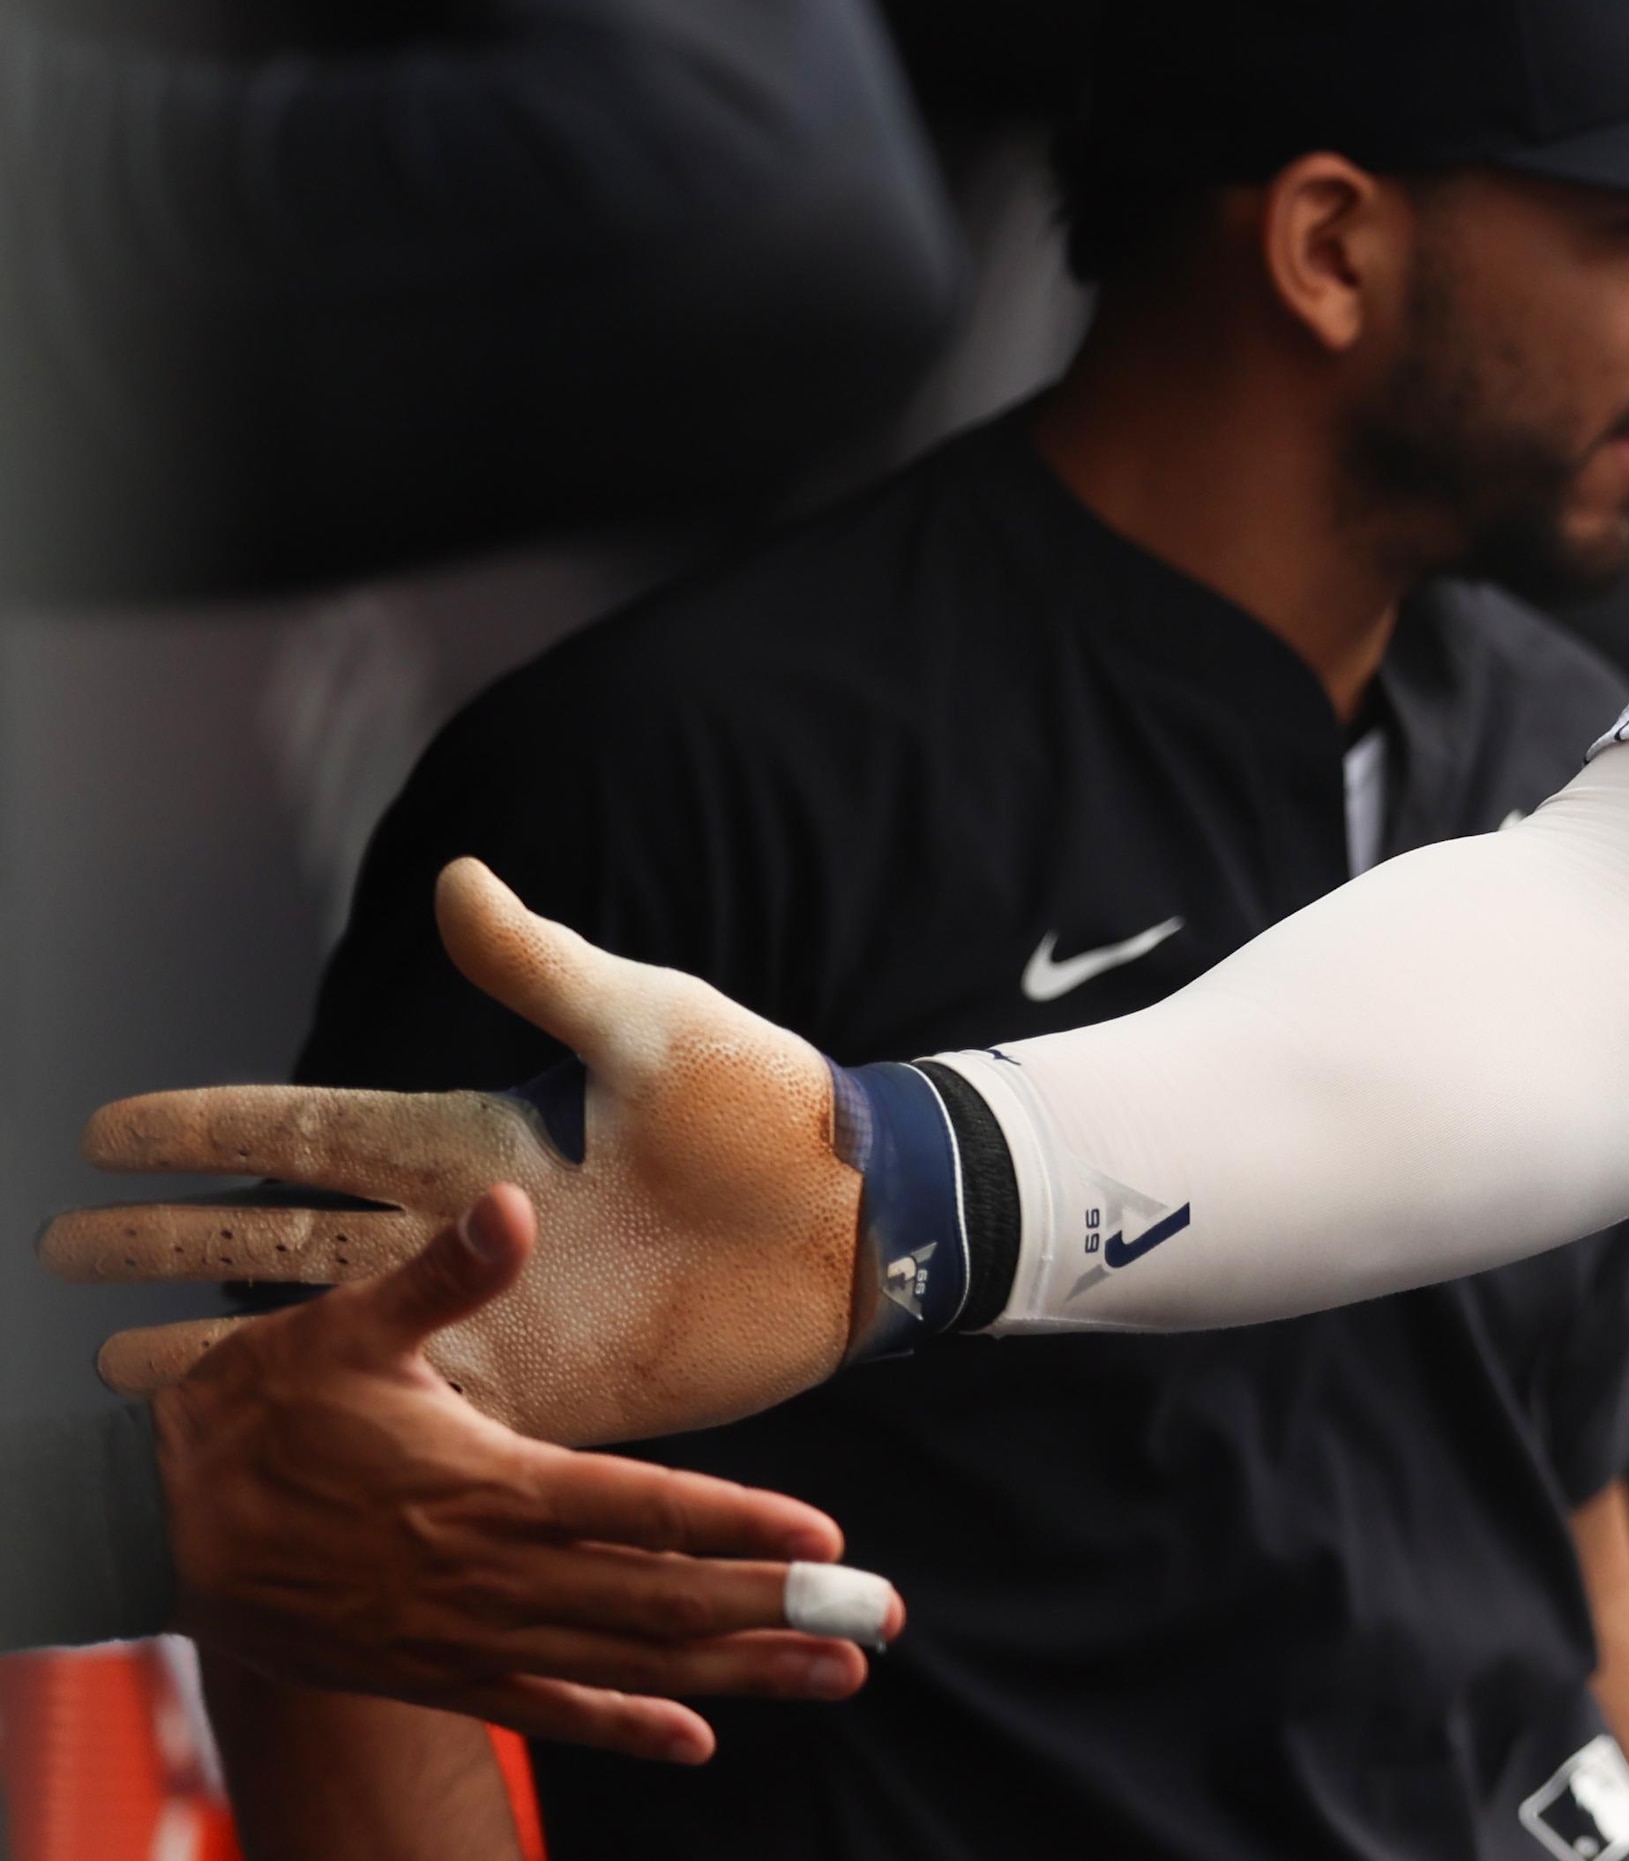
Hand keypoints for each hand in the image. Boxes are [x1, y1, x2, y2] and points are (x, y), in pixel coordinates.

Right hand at [43, 859, 865, 1444]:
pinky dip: (317, 1430)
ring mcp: (492, 1317)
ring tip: (104, 1367)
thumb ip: (540, 967)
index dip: (210, 1132)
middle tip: (61, 1247)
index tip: (107, 1131)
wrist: (859, 1221)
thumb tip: (453, 876)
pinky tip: (245, 1443)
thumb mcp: (647, 1023)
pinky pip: (400, 1415)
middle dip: (169, 1240)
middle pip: (279, 1235)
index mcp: (482, 1139)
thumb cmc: (768, 1110)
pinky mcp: (537, 1389)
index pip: (309, 1132)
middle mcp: (464, 1233)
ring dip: (212, 1345)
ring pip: (317, 1334)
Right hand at [157, 1183, 897, 1761]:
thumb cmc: (258, 1414)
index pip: (645, 1512)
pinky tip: (698, 1736)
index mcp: (491, 1485)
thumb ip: (444, 1276)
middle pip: (662, 1601)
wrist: (151, 1524)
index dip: (740, 1526)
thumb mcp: (346, 1329)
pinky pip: (545, 1712)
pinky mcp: (433, 1673)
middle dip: (777, 1612)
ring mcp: (465, 1635)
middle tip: (875, 1621)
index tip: (827, 1540)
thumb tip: (515, 1203)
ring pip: (625, 1664)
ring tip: (835, 1675)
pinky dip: (624, 1726)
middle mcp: (493, 1573)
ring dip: (737, 1672)